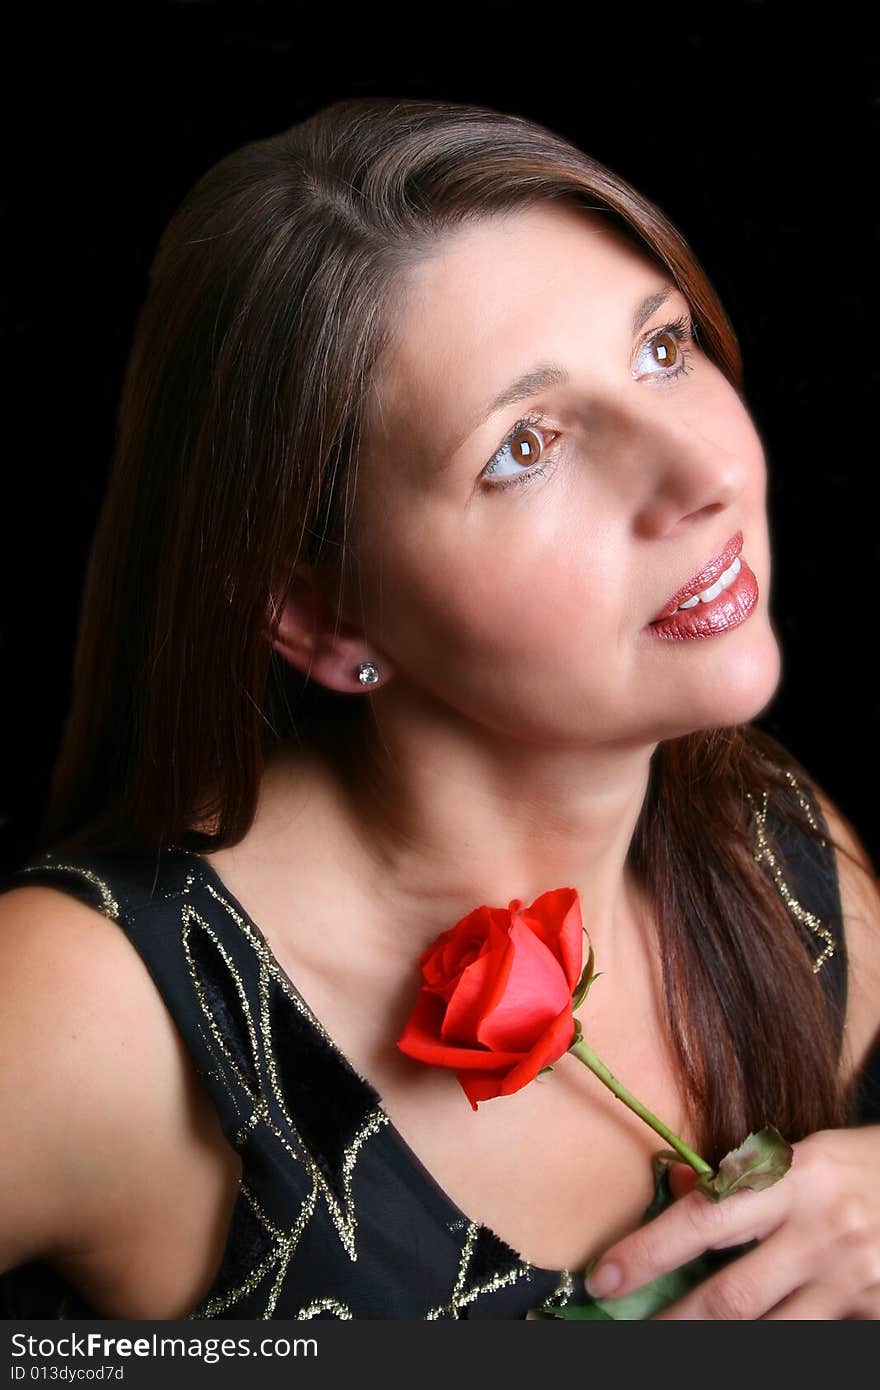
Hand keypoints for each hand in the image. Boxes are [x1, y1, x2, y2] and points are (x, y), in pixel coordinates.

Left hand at [584, 1126, 879, 1318]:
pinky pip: (809, 1340)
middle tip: (631, 1336)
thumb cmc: (857, 1167)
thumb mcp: (801, 1155)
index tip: (604, 1277)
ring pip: (768, 1333)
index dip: (648, 1252)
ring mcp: (851, 1279)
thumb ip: (743, 1177)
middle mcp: (822, 1230)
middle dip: (674, 1323)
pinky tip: (746, 1341)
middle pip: (732, 1297)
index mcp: (795, 1177)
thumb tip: (676, 1186)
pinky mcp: (872, 1313)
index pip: (705, 1219)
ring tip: (677, 1344)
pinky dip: (776, 1342)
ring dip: (717, 1345)